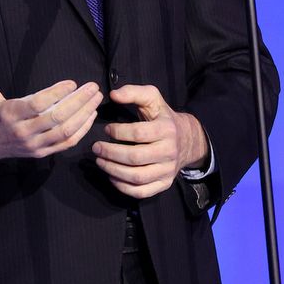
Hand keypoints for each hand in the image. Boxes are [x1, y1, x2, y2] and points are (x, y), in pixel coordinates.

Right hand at [0, 43, 102, 167]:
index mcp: (8, 114)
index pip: (37, 104)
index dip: (57, 94)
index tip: (72, 82)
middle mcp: (21, 132)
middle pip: (56, 118)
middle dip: (78, 102)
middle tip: (93, 87)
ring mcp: (32, 145)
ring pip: (64, 132)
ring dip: (84, 115)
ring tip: (95, 98)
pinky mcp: (39, 152)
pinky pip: (65, 144)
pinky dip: (81, 131)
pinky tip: (89, 115)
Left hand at [92, 84, 208, 198]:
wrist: (187, 139)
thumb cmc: (162, 116)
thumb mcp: (152, 98)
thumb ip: (133, 92)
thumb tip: (113, 95)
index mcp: (166, 129)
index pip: (138, 133)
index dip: (119, 132)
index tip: (106, 129)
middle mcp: (169, 151)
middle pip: (135, 158)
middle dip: (111, 153)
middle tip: (96, 148)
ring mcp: (168, 170)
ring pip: (137, 177)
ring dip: (113, 171)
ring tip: (100, 162)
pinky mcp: (165, 183)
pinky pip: (142, 192)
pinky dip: (123, 187)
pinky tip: (112, 176)